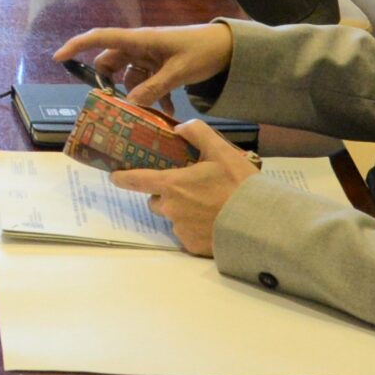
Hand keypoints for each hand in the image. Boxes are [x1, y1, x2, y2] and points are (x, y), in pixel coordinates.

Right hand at [56, 22, 233, 106]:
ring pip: (129, 77)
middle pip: (111, 63)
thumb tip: (129, 105)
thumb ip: (154, 88)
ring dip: (136, 96)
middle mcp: (139, 46)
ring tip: (149, 114)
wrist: (228, 46)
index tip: (58, 58)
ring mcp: (149, 56)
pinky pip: (146, 82)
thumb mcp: (178, 72)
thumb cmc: (203, 50)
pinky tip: (166, 111)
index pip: (100, 38)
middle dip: (110, 85)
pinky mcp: (160, 65)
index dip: (77, 46)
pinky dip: (152, 96)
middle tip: (114, 105)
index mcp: (140, 40)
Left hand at [113, 123, 258, 257]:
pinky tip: (214, 222)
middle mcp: (170, 209)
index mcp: (172, 185)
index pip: (136, 180)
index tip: (114, 176)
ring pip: (172, 218)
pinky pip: (186, 235)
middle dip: (166, 194)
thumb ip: (198, 133)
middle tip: (189, 188)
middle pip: (156, 200)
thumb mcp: (221, 151)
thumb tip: (181, 127)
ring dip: (182, 211)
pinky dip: (195, 229)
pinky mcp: (191, 247)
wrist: (259, 223)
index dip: (123, 177)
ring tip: (208, 206)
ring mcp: (180, 230)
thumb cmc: (238, 185)